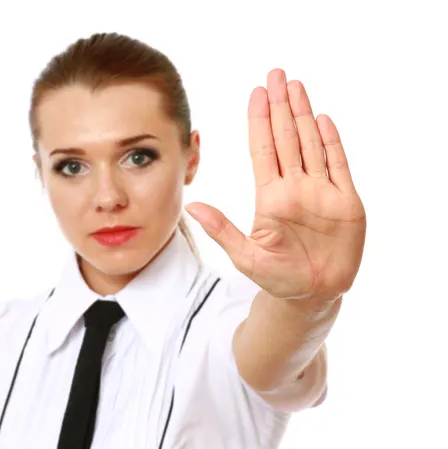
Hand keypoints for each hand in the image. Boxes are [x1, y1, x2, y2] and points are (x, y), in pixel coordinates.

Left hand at [186, 69, 365, 302]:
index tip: (256, 92)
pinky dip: (332, 143)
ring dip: (303, 115)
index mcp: (271, 196)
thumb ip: (222, 230)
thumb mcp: (246, 256)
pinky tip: (323, 120)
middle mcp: (295, 187)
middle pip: (286, 138)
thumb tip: (192, 207)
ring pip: (311, 144)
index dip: (259, 120)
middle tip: (276, 74)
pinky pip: (338, 165)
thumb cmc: (277, 278)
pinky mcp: (345, 202)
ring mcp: (320, 192)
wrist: (312, 294)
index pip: (263, 149)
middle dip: (281, 105)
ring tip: (296, 86)